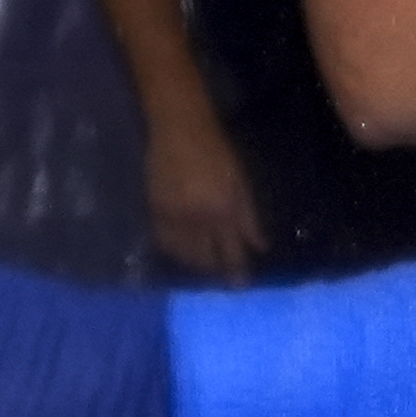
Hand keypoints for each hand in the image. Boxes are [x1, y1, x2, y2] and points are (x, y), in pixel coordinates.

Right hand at [142, 110, 265, 282]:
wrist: (180, 130)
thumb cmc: (217, 152)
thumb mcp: (241, 183)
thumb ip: (249, 217)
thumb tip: (260, 246)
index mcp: (223, 211)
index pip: (231, 252)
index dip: (236, 271)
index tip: (241, 286)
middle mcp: (198, 220)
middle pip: (206, 258)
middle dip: (215, 271)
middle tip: (221, 279)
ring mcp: (174, 217)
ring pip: (184, 254)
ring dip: (195, 263)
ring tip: (203, 267)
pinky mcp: (155, 211)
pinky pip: (164, 241)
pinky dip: (174, 250)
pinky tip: (181, 251)